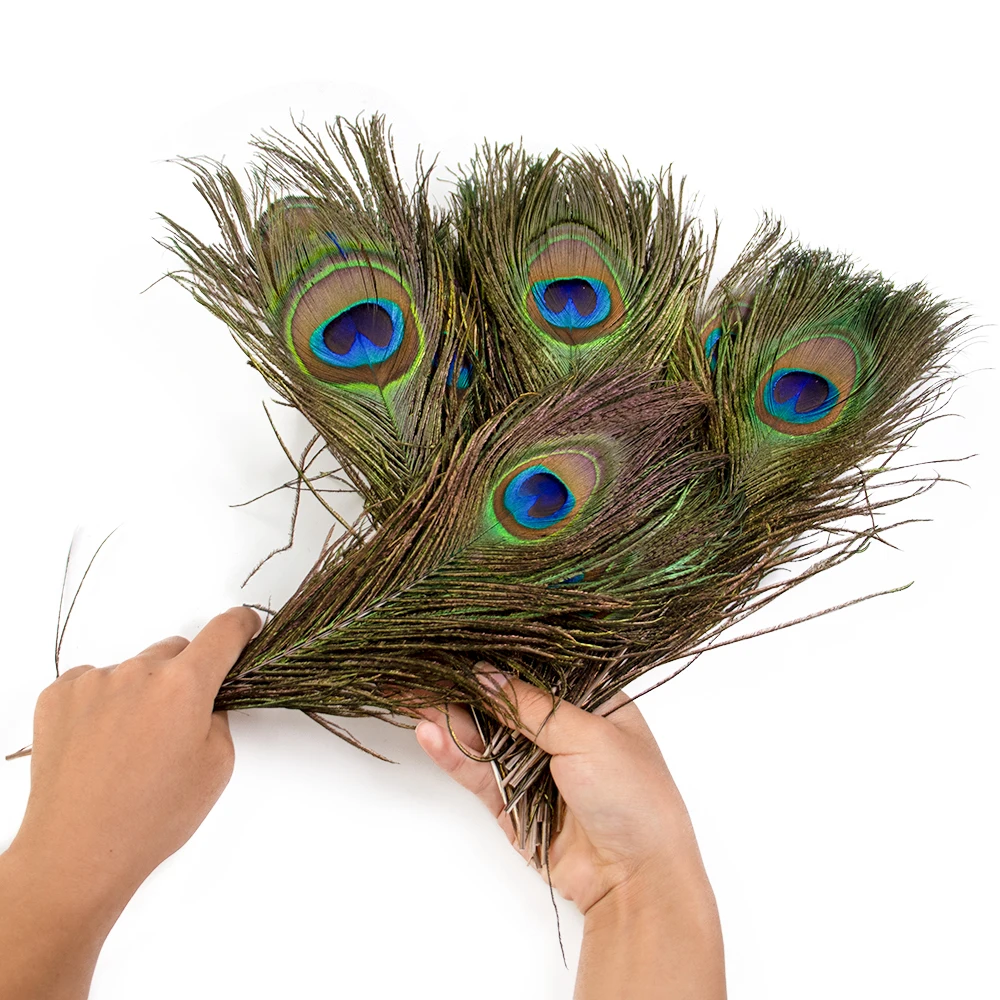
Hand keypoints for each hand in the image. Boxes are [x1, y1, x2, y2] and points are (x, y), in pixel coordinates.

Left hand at [0, 606, 259, 999]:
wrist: (77, 854)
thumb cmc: (151, 818)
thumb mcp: (217, 767)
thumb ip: (218, 716)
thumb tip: (204, 700)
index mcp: (185, 686)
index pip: (223, 631)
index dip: (241, 625)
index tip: (244, 627)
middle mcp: (137, 672)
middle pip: (176, 650)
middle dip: (184, 677)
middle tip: (177, 725)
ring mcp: (93, 681)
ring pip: (133, 669)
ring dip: (141, 692)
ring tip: (130, 746)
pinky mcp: (58, 696)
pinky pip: (94, 682)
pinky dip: (103, 703)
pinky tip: (102, 744)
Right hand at [416, 673, 725, 998]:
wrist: (637, 877)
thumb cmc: (633, 794)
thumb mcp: (587, 734)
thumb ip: (531, 706)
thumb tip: (483, 673)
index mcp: (589, 700)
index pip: (534, 668)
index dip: (497, 655)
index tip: (455, 638)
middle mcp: (558, 728)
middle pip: (500, 700)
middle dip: (462, 685)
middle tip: (419, 665)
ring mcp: (532, 764)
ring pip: (482, 734)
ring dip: (449, 716)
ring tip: (411, 693)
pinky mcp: (511, 801)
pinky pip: (477, 771)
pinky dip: (453, 753)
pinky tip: (430, 732)